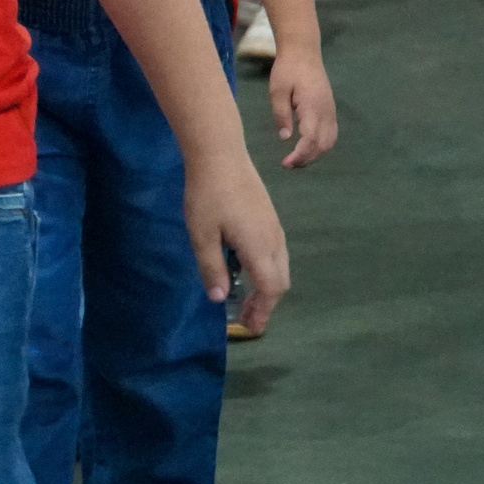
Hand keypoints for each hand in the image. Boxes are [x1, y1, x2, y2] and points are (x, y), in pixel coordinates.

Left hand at [183, 152, 287, 336]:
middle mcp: (274, 240)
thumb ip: (211, 268)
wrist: (220, 154)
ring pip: (280, 266)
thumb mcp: (202, 235)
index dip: (262, 312)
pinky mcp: (269, 216)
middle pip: (280, 282)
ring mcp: (274, 226)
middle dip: (266, 303)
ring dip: (267, 286)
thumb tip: (219, 299)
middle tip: (246, 317)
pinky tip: (246, 268)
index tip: (251, 328)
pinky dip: (266, 270)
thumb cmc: (208, 195)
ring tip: (246, 297)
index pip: (270, 290)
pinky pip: (276, 253)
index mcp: (259, 247)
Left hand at [266, 46, 337, 168]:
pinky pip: (331, 134)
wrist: (303, 52)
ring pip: (330, 141)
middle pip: (322, 145)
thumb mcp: (277, 91)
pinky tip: (307, 149)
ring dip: (315, 154)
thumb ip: (281, 115)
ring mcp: (330, 110)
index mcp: (312, 106)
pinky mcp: (330, 109)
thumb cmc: (287, 70)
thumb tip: (285, 138)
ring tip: (296, 160)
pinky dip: (321, 146)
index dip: (300, 155)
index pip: (310, 139)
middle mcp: (326, 111)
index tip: (285, 163)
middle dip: (307, 159)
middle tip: (288, 164)